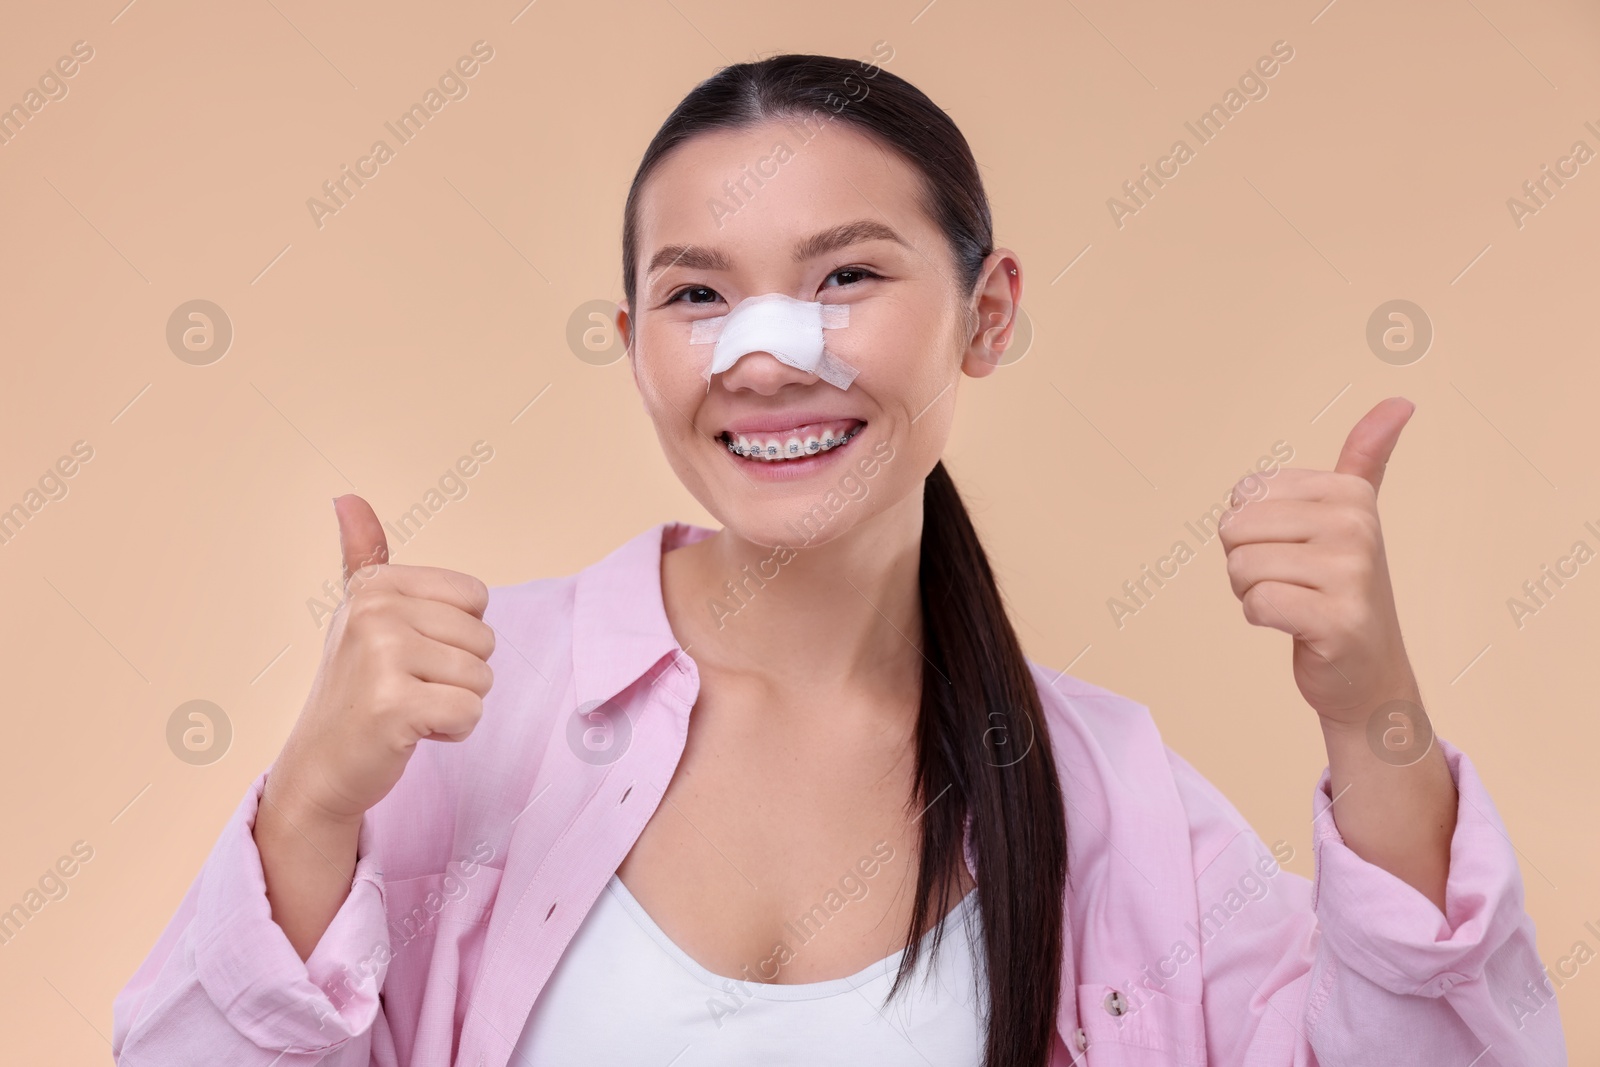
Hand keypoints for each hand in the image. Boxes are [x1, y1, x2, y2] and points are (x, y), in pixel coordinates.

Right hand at [267, 494, 495, 825]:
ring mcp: (382, 656)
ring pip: (482, 678)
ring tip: (408, 707)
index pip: (476, 598)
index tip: (411, 653)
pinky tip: (411, 732)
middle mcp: (375, 611)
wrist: (321, 766)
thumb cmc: (355, 687)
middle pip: (483, 639)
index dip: (457, 635)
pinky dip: (452, 731)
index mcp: (376, 585)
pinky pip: (470, 712)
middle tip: (407, 687)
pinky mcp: (394, 705)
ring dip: (455, 703)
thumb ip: (364, 556)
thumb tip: (346, 496)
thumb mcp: (360, 613)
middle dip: (457, 674)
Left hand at [1218, 397, 1418, 726]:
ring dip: (1252, 592)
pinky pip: (1256, 604)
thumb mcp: (1352, 515)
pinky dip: (1261, 618)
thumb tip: (1400, 401)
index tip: (1294, 549)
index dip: (1251, 528)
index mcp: (1349, 492)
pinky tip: (1296, 625)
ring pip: (1241, 567)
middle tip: (1290, 582)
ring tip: (1294, 602)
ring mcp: (1351, 572)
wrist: (1366, 671)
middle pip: (1235, 529)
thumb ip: (1367, 458)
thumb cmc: (1342, 588)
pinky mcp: (1338, 619)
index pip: (1243, 494)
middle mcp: (1356, 524)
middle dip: (1245, 562)